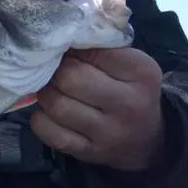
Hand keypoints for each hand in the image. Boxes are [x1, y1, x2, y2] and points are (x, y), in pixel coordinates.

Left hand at [31, 47, 164, 171]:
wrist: (146, 140)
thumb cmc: (130, 91)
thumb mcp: (128, 65)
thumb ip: (98, 47)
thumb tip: (55, 35)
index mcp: (142, 73)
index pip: (92, 50)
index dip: (72, 49)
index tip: (69, 53)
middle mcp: (129, 104)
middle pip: (71, 78)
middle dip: (55, 71)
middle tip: (53, 71)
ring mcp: (108, 132)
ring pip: (56, 105)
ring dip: (45, 94)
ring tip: (51, 90)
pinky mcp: (88, 152)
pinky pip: (48, 131)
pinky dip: (41, 118)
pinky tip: (49, 113)